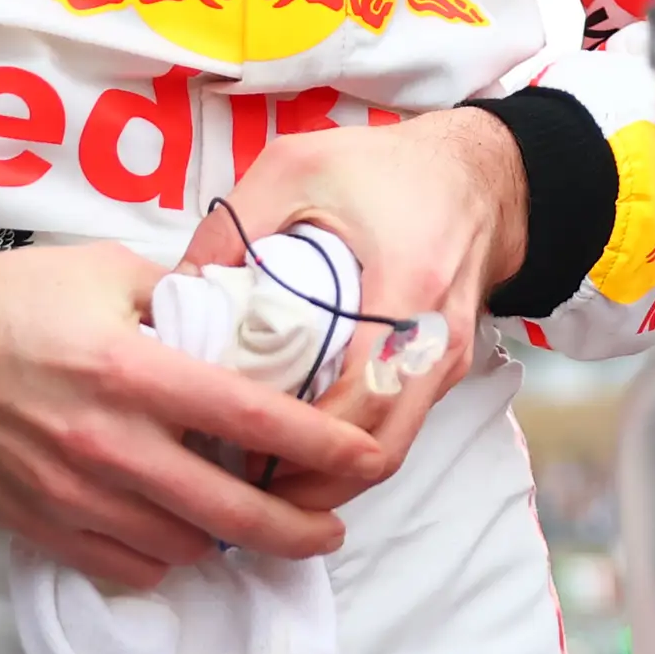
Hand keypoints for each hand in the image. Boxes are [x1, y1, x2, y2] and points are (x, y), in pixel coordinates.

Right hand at [0, 229, 379, 588]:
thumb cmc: (4, 301)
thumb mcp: (106, 273)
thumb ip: (182, 300)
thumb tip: (245, 320)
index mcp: (132, 371)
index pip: (252, 418)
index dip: (322, 445)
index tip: (368, 459)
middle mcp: (107, 443)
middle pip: (229, 512)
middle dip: (296, 529)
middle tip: (329, 529)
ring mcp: (71, 495)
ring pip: (180, 547)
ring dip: (224, 540)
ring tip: (249, 521)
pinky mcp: (38, 526)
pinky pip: (124, 565)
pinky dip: (162, 557)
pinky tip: (175, 532)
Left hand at [188, 108, 526, 515]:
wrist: (481, 172)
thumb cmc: (389, 168)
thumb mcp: (297, 169)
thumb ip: (233, 226)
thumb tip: (174, 294)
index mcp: (405, 289)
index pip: (359, 402)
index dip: (296, 442)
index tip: (235, 447)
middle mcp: (435, 341)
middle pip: (380, 451)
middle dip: (311, 483)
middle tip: (240, 485)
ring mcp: (446, 362)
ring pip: (392, 450)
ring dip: (331, 472)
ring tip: (262, 471)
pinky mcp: (444, 370)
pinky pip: (400, 426)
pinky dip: (351, 444)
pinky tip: (300, 436)